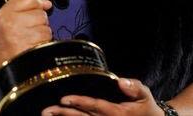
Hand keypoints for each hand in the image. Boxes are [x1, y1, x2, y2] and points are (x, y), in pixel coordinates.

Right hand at [0, 0, 51, 64]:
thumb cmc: (5, 36)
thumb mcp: (7, 14)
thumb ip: (26, 2)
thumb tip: (46, 3)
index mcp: (5, 13)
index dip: (36, 4)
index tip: (33, 11)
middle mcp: (11, 25)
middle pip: (41, 14)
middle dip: (39, 21)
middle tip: (29, 28)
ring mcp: (20, 39)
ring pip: (46, 29)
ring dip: (42, 34)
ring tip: (31, 37)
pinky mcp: (29, 51)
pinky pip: (46, 41)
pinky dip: (43, 43)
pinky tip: (33, 45)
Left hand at [42, 78, 164, 115]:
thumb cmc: (146, 108)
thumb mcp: (145, 95)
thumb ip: (134, 87)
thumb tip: (120, 81)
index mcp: (116, 113)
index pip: (94, 106)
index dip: (79, 102)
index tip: (64, 99)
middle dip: (63, 114)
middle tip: (46, 110)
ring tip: (46, 114)